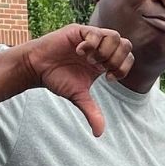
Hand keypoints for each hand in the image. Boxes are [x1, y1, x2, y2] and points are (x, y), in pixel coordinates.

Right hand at [19, 24, 134, 136]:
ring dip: (105, 51)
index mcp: (105, 61)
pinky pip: (95, 32)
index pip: (128, 58)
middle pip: (126, 45)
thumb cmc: (57, 79)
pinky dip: (91, 44)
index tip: (107, 78)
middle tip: (100, 68)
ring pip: (114, 36)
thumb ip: (92, 111)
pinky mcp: (79, 31)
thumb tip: (99, 134)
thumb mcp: (78, 96)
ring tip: (89, 60)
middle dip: (116, 59)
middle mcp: (101, 48)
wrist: (36, 68)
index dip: (123, 68)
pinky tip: (80, 52)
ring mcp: (91, 38)